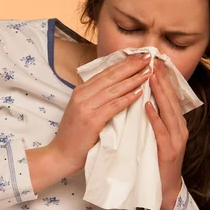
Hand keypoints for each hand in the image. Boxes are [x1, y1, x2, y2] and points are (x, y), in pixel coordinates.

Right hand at [48, 53, 151, 175]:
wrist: (61, 154)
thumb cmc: (74, 135)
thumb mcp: (82, 110)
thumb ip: (95, 98)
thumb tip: (116, 87)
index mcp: (80, 91)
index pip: (105, 72)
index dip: (123, 63)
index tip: (139, 55)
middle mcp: (82, 95)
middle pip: (111, 76)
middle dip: (131, 65)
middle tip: (148, 56)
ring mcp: (85, 107)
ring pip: (114, 88)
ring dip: (133, 79)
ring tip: (148, 71)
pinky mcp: (91, 120)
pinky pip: (113, 105)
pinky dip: (127, 98)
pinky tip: (140, 91)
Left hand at [145, 60, 186, 209]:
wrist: (164, 189)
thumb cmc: (156, 159)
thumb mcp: (155, 134)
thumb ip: (152, 118)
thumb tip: (141, 97)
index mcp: (175, 122)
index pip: (169, 95)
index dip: (162, 78)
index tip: (153, 61)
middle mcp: (179, 127)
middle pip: (171, 98)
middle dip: (162, 79)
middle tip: (152, 61)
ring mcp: (176, 139)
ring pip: (169, 111)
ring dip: (160, 93)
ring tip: (151, 76)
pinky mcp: (170, 151)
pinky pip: (161, 131)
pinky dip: (155, 118)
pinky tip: (148, 106)